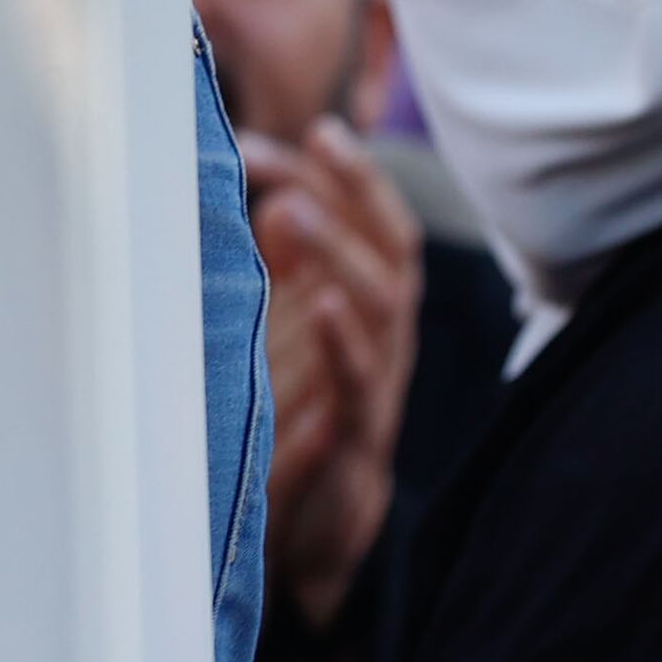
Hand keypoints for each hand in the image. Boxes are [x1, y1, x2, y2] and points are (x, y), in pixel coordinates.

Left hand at [245, 117, 421, 627]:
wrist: (313, 530)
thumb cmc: (299, 417)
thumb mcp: (289, 330)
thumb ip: (286, 265)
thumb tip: (270, 193)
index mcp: (366, 304)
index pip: (374, 220)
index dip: (348, 173)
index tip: (309, 130)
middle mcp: (383, 336)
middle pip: (392, 245)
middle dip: (359, 186)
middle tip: (319, 140)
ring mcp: (377, 385)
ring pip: (382, 302)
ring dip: (338, 247)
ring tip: (291, 206)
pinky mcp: (359, 439)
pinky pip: (362, 383)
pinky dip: (342, 340)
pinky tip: (319, 305)